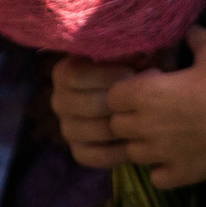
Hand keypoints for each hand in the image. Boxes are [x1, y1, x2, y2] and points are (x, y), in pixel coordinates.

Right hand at [50, 53, 138, 168]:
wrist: (145, 93)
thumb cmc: (138, 65)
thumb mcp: (132, 51)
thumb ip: (126, 50)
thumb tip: (132, 55)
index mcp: (65, 73)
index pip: (74, 76)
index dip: (104, 75)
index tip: (131, 72)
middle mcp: (60, 101)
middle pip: (85, 105)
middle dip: (119, 102)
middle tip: (144, 97)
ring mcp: (68, 127)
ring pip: (90, 130)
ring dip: (121, 124)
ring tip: (145, 116)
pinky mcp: (79, 150)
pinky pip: (93, 156)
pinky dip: (116, 151)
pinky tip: (136, 142)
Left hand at [104, 26, 205, 188]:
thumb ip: (197, 40)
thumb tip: (191, 31)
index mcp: (146, 94)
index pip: (113, 96)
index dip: (127, 90)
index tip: (150, 84)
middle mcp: (144, 126)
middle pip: (117, 126)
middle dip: (130, 117)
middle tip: (155, 109)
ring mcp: (158, 154)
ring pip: (133, 153)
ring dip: (144, 143)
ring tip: (166, 134)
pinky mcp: (176, 174)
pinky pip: (156, 176)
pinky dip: (162, 168)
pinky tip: (178, 157)